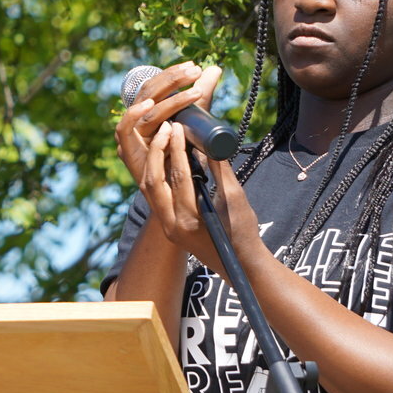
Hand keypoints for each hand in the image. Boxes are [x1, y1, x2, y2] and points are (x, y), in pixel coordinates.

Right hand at [115, 62, 222, 182]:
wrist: (182, 196)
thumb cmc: (187, 159)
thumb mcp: (194, 124)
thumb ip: (202, 98)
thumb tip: (215, 68)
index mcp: (150, 112)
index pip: (156, 84)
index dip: (173, 73)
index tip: (195, 67)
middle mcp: (138, 121)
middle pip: (150, 91)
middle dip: (173, 79)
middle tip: (195, 71)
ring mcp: (131, 135)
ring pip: (145, 108)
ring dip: (169, 97)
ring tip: (195, 92)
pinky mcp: (127, 151)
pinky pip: (124, 128)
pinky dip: (132, 114)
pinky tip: (150, 104)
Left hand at [139, 121, 260, 274]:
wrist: (240, 265)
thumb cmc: (243, 232)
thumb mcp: (235, 198)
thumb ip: (220, 169)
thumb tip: (207, 143)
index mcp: (190, 219)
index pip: (178, 176)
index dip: (176, 148)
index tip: (178, 127)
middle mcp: (172, 225)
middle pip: (152, 182)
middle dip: (157, 152)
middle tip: (166, 129)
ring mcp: (167, 228)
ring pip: (149, 189)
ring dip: (153, 162)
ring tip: (164, 139)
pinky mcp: (167, 226)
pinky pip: (155, 196)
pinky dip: (157, 175)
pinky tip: (164, 158)